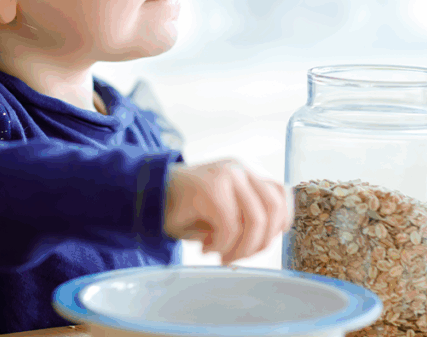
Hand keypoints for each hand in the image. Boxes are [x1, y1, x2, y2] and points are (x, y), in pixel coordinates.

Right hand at [163, 158, 293, 265]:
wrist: (146, 197)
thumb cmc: (185, 210)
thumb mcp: (223, 212)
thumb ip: (247, 216)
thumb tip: (269, 238)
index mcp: (246, 173)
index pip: (281, 195)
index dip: (280, 224)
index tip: (260, 244)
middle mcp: (239, 169)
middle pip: (273, 209)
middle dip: (260, 243)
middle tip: (239, 257)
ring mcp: (226, 175)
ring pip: (256, 220)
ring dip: (241, 248)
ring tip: (223, 256)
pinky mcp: (210, 188)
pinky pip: (230, 227)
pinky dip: (222, 246)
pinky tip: (207, 249)